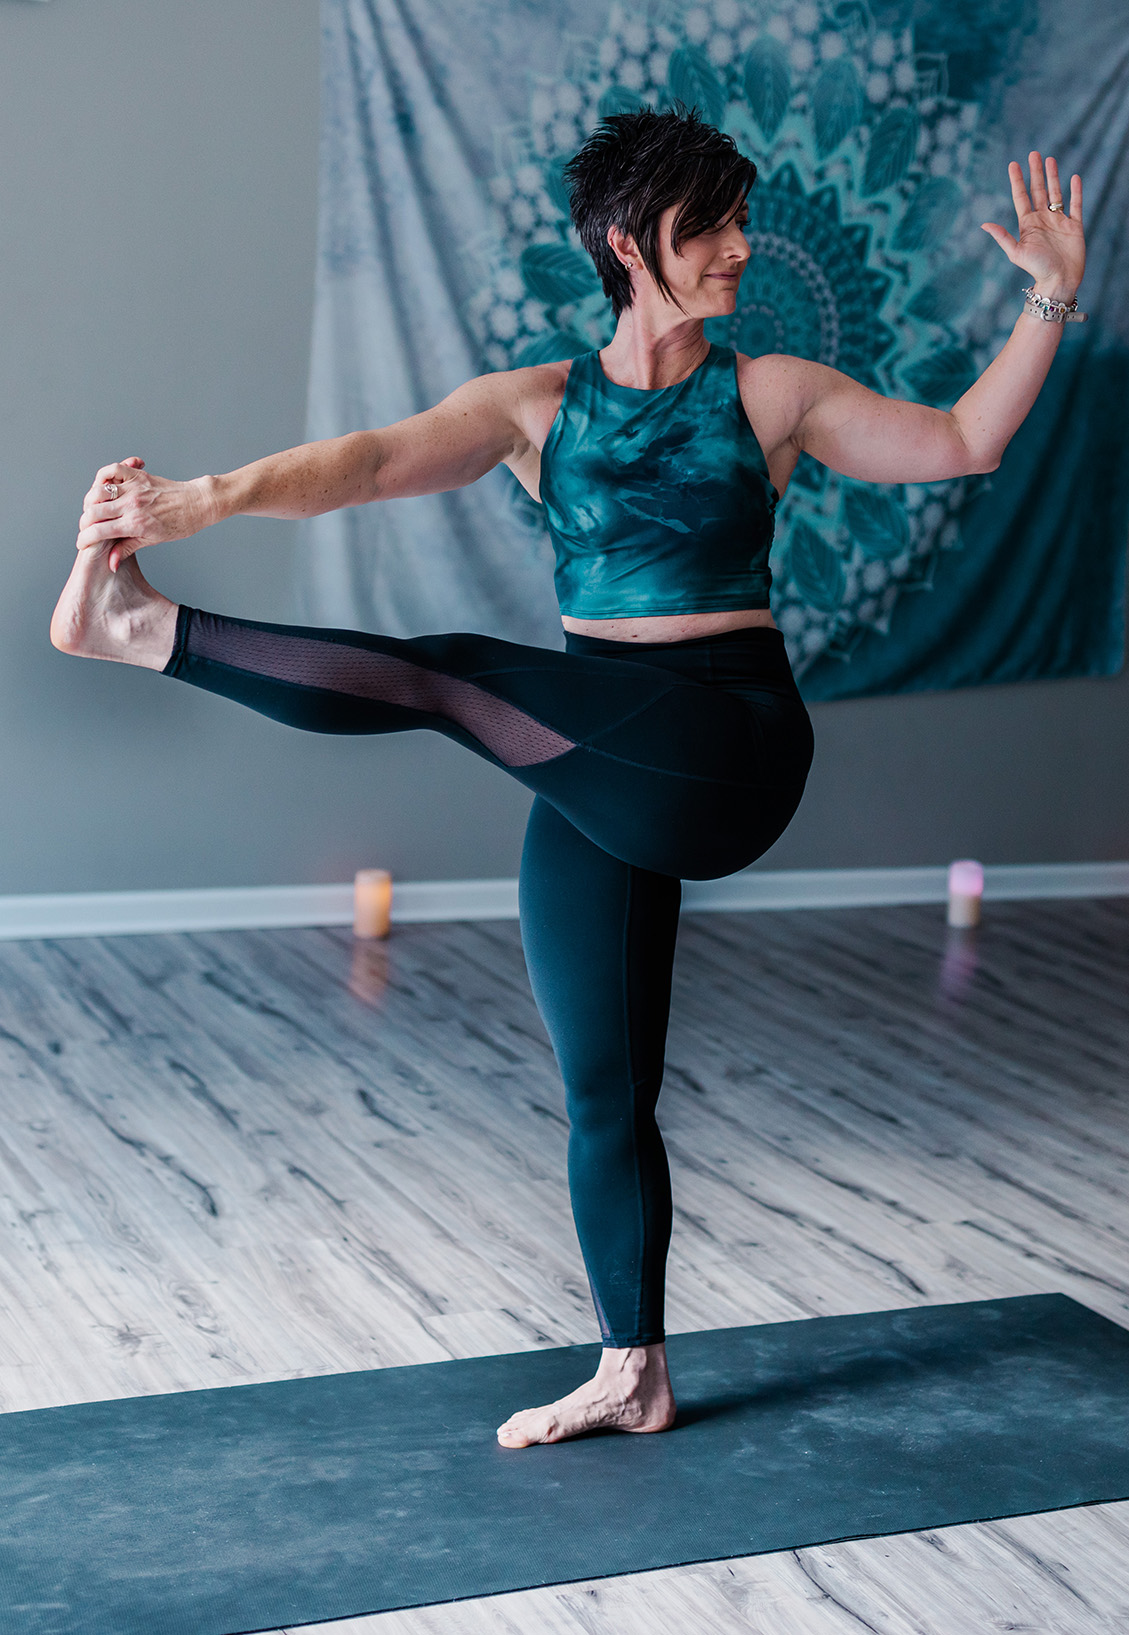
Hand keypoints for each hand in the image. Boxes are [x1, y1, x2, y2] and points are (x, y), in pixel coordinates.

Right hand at [77, 458, 217, 570]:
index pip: (98, 532)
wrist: (197, 504)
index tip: (81, 542)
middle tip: (87, 526)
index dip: (84, 539)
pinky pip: (113, 469)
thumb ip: (127, 549)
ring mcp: (134, 489)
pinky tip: (105, 483)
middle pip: (93, 511)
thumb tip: (111, 564)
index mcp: (134, 524)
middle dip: (84, 522)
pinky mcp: (139, 476)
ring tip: (95, 508)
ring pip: (98, 490)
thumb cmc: (178, 524)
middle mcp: (132, 505)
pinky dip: (104, 474)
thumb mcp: (152, 540)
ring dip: (90, 500)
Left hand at [980, 152, 1084, 302]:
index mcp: (1028, 224)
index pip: (1021, 197)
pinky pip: (1076, 204)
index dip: (1017, 180)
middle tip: (1033, 153)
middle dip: (1035, 172)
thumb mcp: (1016, 253)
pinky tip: (1074, 178)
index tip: (1013, 164)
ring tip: (1050, 159)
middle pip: (1038, 190)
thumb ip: (1002, 237)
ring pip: (1056, 193)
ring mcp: (1059, 221)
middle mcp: (1042, 219)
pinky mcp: (1074, 225)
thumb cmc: (1036, 269)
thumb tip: (984, 224)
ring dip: (1053, 176)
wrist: (1058, 281)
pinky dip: (1076, 191)